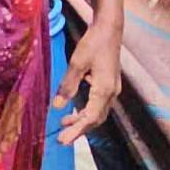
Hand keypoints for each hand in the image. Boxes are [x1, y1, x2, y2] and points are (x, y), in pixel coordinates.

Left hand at [53, 21, 121, 146]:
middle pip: (96, 119)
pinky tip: (74, 109)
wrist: (109, 29)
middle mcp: (111, 93)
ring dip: (82, 120)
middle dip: (79, 129)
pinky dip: (86, 110)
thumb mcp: (77, 63)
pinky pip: (98, 104)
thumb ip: (67, 86)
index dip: (76, 130)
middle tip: (62, 138)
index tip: (62, 140)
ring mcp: (112, 89)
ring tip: (64, 123)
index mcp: (104, 89)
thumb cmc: (94, 43)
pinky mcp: (109, 84)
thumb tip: (57, 106)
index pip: (90, 117)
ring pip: (97, 112)